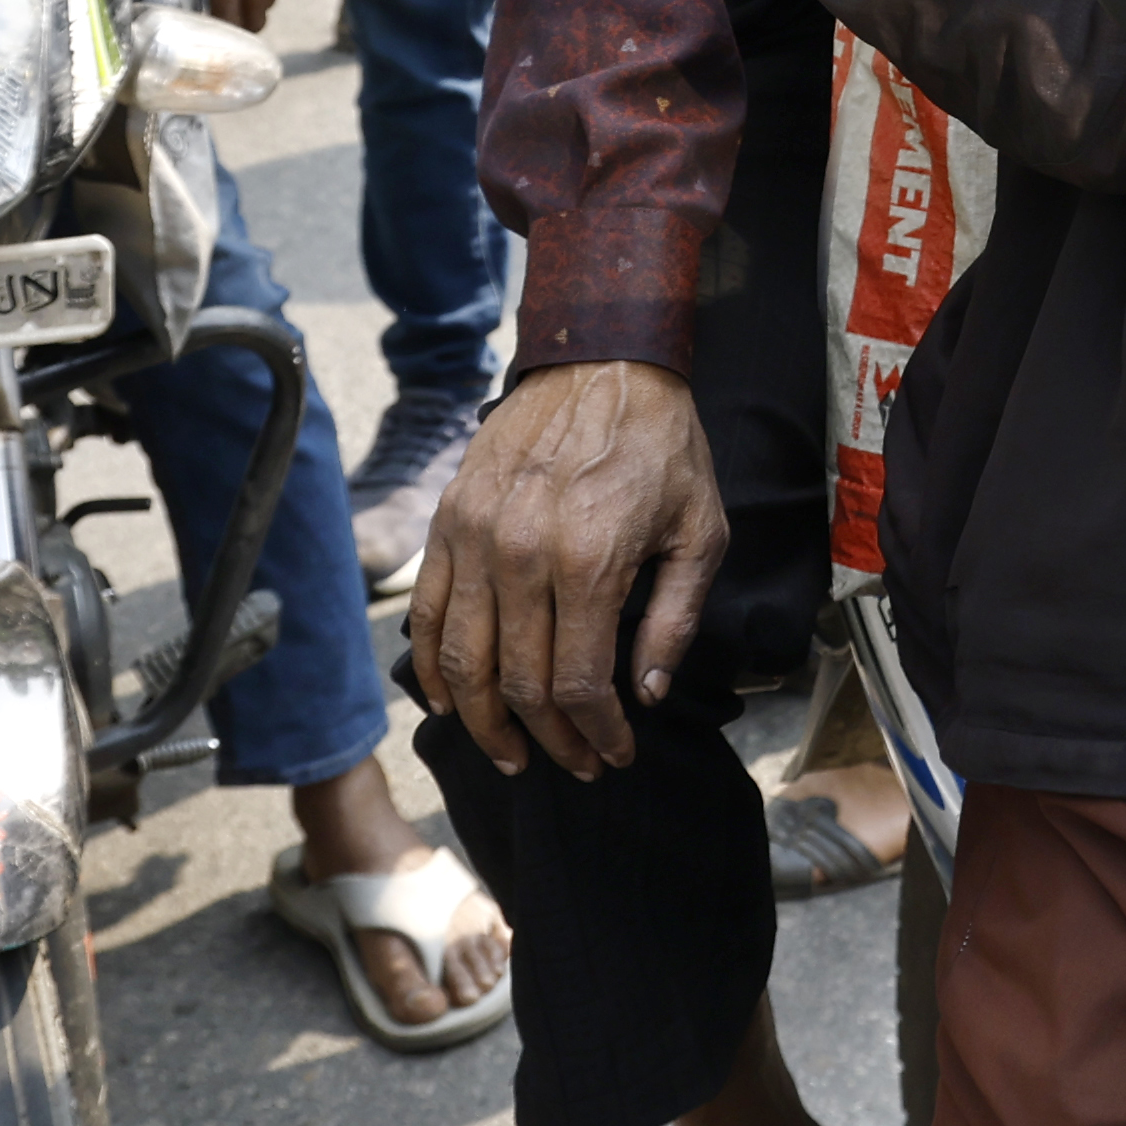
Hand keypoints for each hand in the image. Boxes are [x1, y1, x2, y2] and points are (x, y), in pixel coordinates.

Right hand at [412, 360, 724, 777]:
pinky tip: (452, 702)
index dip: (596, 735)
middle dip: (550, 741)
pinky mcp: (448, 521)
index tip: (614, 755)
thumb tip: (647, 695)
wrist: (602, 361)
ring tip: (513, 754)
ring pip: (463, 662)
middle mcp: (521, 554)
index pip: (579, 683)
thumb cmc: (660, 445)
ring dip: (485, 723)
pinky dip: (432, 668)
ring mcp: (475, 537)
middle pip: (520, 684)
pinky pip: (425, 613)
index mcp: (589, 561)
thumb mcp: (700, 531)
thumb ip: (673, 619)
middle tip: (574, 765)